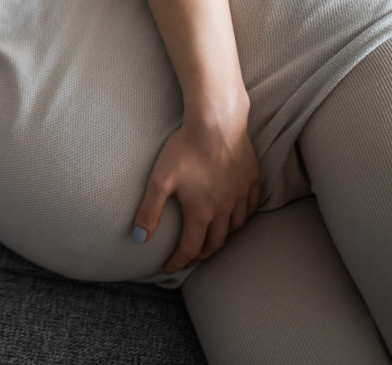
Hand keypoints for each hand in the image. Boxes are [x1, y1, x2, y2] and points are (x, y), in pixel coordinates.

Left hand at [133, 114, 261, 273]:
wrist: (217, 122)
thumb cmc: (185, 148)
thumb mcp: (160, 179)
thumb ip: (149, 211)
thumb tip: (139, 239)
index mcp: (202, 212)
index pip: (191, 248)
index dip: (178, 261)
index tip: (169, 268)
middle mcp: (225, 209)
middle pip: (215, 243)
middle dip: (200, 254)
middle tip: (189, 257)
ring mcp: (241, 195)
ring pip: (235, 227)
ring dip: (222, 238)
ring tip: (210, 239)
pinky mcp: (252, 180)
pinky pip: (250, 207)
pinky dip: (241, 217)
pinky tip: (235, 215)